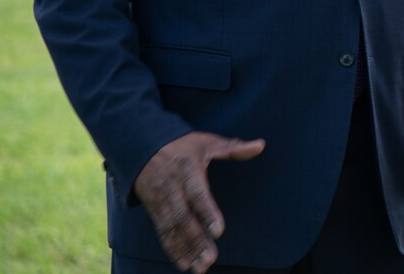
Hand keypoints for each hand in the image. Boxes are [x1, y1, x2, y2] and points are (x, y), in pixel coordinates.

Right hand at [132, 131, 264, 272]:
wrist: (143, 147)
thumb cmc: (183, 146)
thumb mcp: (207, 141)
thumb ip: (233, 147)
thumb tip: (260, 145)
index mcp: (187, 170)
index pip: (197, 194)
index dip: (207, 212)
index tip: (218, 231)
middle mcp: (172, 188)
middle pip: (183, 218)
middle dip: (196, 240)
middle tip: (210, 259)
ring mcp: (161, 201)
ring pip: (172, 229)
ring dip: (185, 250)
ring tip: (200, 268)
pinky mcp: (155, 211)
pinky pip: (163, 233)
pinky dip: (172, 249)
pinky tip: (184, 264)